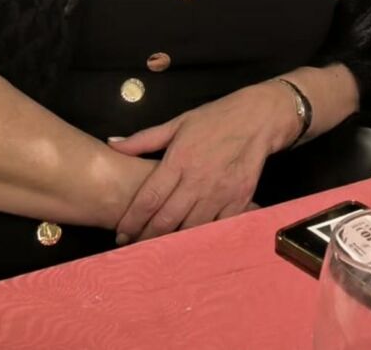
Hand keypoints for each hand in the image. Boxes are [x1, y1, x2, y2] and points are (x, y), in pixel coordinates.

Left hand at [109, 82, 298, 242]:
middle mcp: (197, 180)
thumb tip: (112, 143)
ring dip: (173, 243)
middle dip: (147, 237)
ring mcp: (220, 193)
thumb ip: (143, 139)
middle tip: (133, 249)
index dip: (133, 219)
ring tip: (157, 251)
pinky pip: (217, 228)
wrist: (257, 119)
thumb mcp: (177, 123)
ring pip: (191, 228)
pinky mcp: (239, 201)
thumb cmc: (214, 119)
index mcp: (178, 159)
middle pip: (167, 219)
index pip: (149, 197)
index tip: (121, 232)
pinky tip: (191, 246)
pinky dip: (203, 239)